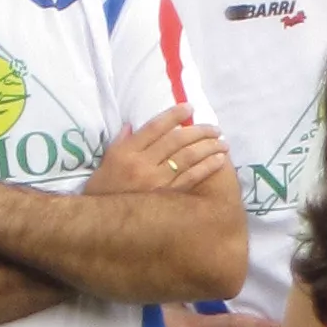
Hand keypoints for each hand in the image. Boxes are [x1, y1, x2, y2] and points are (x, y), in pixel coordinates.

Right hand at [93, 106, 222, 198]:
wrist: (104, 219)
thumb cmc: (105, 187)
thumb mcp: (108, 159)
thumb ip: (122, 141)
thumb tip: (132, 125)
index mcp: (128, 151)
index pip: (155, 127)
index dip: (174, 115)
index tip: (189, 108)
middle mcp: (143, 164)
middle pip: (176, 140)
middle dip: (199, 131)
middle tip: (215, 129)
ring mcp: (156, 181)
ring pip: (188, 158)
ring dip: (209, 148)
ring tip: (223, 143)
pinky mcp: (167, 196)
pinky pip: (191, 179)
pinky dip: (207, 168)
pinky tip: (219, 161)